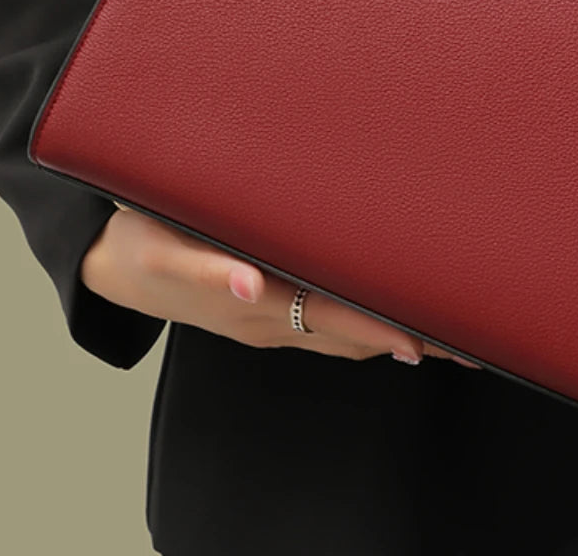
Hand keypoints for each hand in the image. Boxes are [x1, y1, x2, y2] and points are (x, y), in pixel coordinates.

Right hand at [80, 205, 479, 367]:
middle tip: (466, 340)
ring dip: (394, 334)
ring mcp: (268, 321)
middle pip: (352, 331)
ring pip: (343, 333)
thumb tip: (247, 284)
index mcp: (252, 297)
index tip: (428, 336)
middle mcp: (268, 318)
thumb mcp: (163, 244)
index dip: (382, 325)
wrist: (112, 263)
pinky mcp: (266, 313)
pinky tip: (395, 318)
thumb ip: (204, 266)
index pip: (333, 314)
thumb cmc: (142, 236)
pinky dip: (366, 324)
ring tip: (447, 333)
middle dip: (408, 336)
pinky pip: (325, 325)